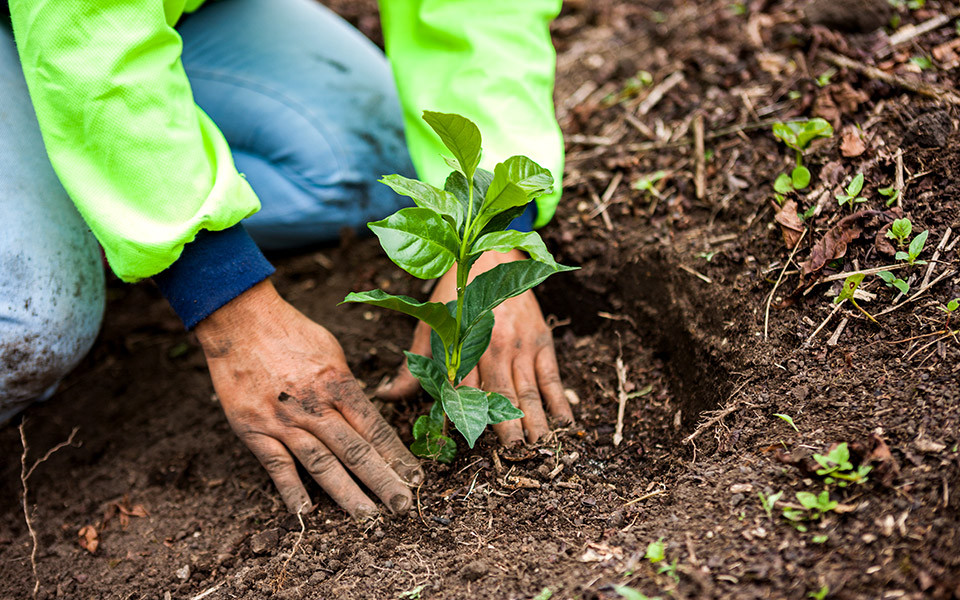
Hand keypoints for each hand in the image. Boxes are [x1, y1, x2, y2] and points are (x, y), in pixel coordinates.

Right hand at [195, 280, 422, 517]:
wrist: (239, 321)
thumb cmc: (291, 332)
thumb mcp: (332, 351)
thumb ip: (347, 385)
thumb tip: (364, 411)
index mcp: (338, 384)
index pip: (375, 428)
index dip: (397, 456)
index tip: (415, 478)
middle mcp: (315, 406)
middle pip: (355, 451)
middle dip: (382, 481)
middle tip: (402, 506)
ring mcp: (284, 420)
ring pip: (321, 464)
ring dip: (346, 494)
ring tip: (366, 517)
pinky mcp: (254, 429)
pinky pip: (277, 466)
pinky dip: (292, 490)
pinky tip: (306, 512)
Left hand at [378, 249, 573, 444]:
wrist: (490, 253)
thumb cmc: (455, 295)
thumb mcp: (429, 326)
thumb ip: (412, 365)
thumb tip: (386, 396)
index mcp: (463, 346)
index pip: (462, 390)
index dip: (464, 418)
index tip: (466, 445)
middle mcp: (493, 347)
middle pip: (500, 394)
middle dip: (507, 427)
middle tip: (514, 455)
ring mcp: (521, 346)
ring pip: (529, 390)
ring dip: (536, 420)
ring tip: (540, 447)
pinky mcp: (541, 341)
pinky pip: (552, 377)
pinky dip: (560, 400)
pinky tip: (565, 423)